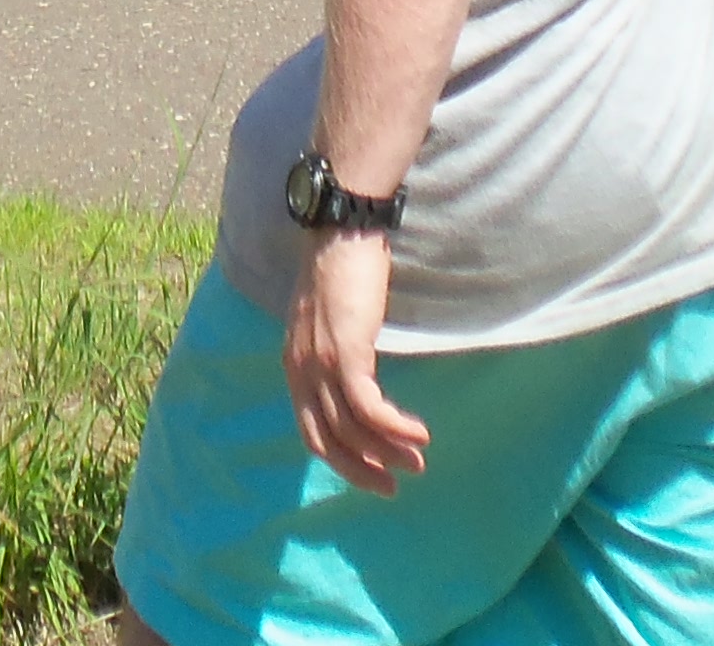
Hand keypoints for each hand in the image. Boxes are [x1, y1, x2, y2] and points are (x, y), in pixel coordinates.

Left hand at [283, 232, 429, 495]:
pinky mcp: (347, 354)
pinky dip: (394, 428)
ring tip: (418, 460)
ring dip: (388, 451)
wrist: (342, 230)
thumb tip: (359, 376)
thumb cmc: (342, 267)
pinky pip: (370, 408)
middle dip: (362, 469)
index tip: (372, 473)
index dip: (342, 459)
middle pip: (328, 441)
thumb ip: (335, 350)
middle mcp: (301, 372)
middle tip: (395, 485)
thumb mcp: (329, 319)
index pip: (312, 431)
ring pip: (353, 429)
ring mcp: (322, 364)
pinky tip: (419, 434)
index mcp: (294, 366)